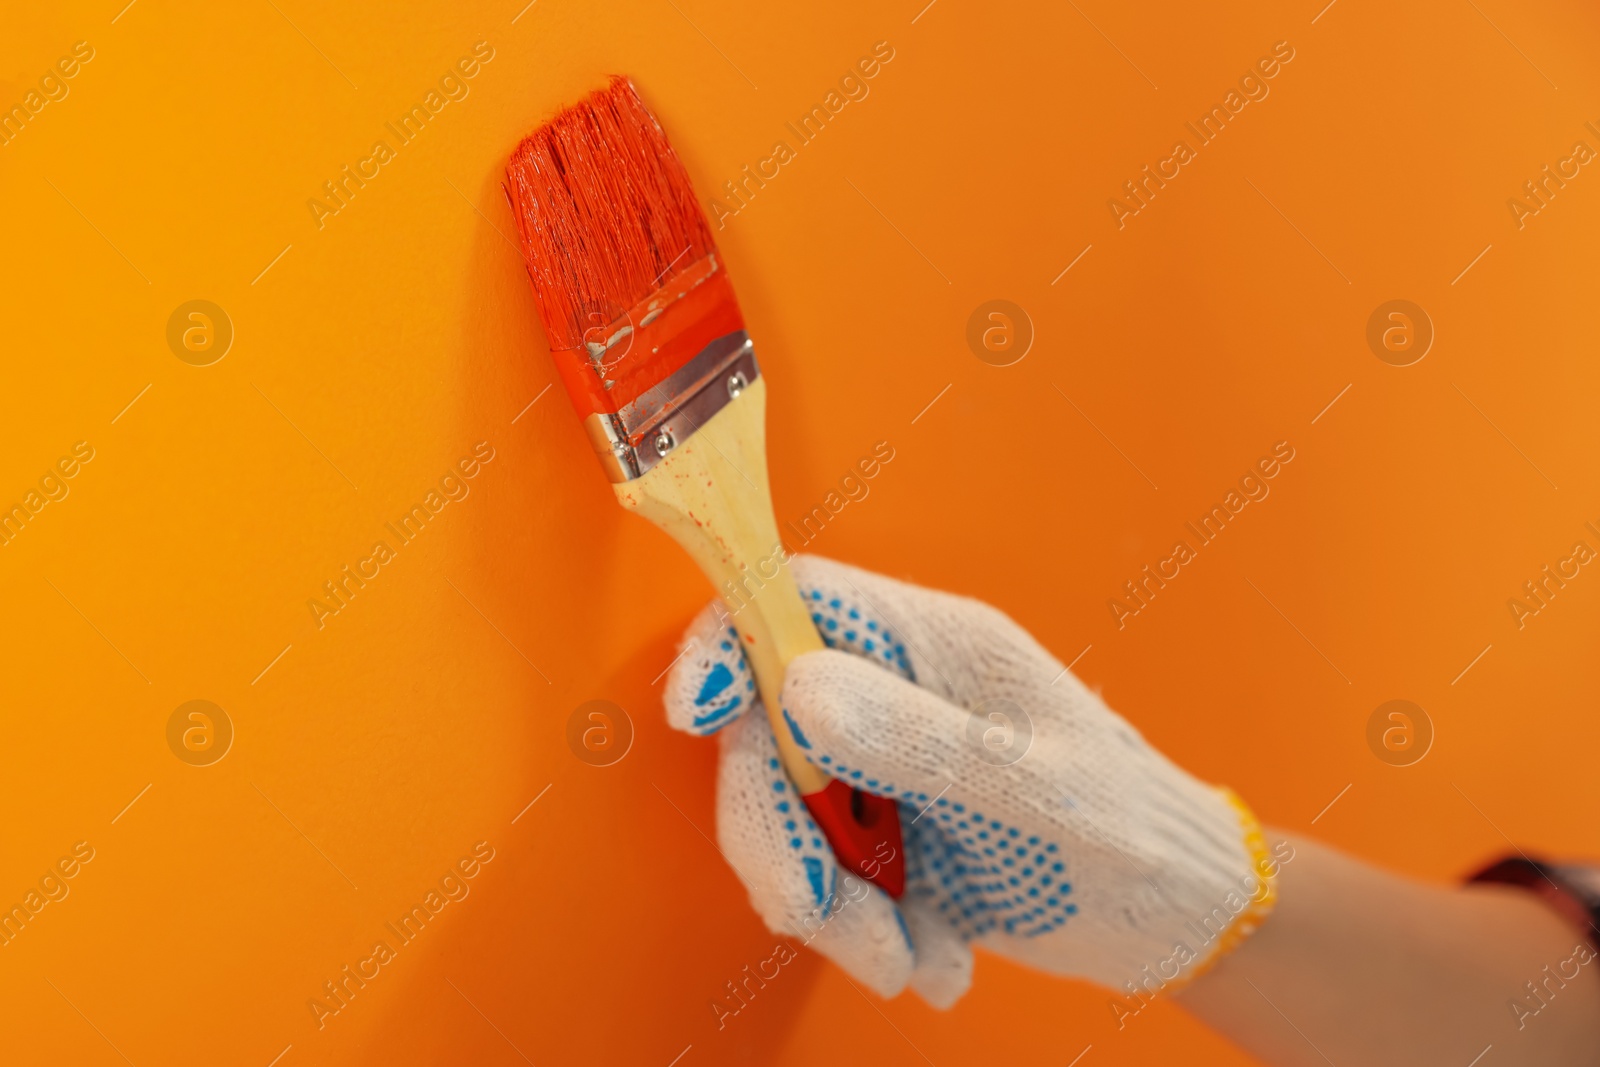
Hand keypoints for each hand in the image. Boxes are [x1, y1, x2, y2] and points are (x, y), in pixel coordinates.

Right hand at [664, 555, 1276, 1006]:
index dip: (730, 638)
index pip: (801, 600)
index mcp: (937, 646)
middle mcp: (897, 694)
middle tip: (814, 911)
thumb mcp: (1034, 792)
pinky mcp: (885, 835)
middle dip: (779, 832)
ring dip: (831, 908)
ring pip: (789, 818)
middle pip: (769, 729)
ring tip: (908, 960)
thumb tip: (795, 685)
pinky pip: (826, 879)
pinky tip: (937, 959)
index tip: (698, 713)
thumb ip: (918, 739)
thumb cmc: (1131, 835)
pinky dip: (868, 934)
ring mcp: (885, 767)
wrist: (1179, 918)